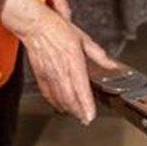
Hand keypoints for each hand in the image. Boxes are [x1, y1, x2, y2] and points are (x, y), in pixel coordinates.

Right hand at [0, 0, 117, 124]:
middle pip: (70, 98)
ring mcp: (49, 74)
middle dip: (78, 112)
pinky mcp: (40, 76)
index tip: (90, 115)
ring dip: (68, 109)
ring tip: (76, 115)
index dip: (86, 105)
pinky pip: (48, 94)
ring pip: (59, 98)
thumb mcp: (83, 39)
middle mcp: (61, 70)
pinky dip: (55, 102)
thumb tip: (111, 64)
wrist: (35, 26)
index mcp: (73, 61)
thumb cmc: (57, 29)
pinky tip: (60, 106)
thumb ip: (98, 54)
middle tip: (85, 120)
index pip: (81, 88)